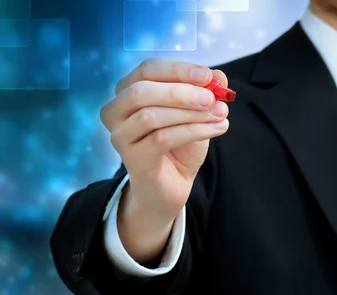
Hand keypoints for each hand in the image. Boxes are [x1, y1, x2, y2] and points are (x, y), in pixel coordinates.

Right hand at [101, 58, 229, 220]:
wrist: (172, 184)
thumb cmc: (179, 143)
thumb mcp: (196, 111)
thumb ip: (205, 91)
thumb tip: (219, 76)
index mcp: (127, 90)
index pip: (148, 69)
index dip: (178, 70)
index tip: (208, 75)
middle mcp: (116, 111)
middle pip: (142, 91)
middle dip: (181, 92)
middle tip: (212, 98)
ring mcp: (120, 136)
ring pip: (151, 116)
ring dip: (190, 113)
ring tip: (220, 114)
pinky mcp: (132, 158)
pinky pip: (161, 139)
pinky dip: (193, 131)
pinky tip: (217, 129)